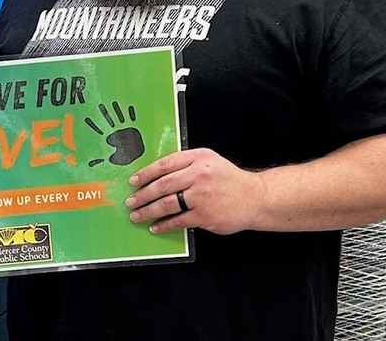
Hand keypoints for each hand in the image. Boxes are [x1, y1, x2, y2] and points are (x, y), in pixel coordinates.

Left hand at [125, 147, 265, 234]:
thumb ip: (186, 163)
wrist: (255, 197)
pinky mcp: (205, 215)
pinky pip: (178, 221)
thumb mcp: (209, 160)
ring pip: (167, 204)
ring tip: (138, 215)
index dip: (146, 173)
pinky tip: (156, 227)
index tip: (133, 181)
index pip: (164, 165)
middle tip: (131, 201)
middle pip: (162, 185)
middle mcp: (198, 176)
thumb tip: (157, 173)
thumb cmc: (228, 179)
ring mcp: (201, 196)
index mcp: (198, 159)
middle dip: (142, 195)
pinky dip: (164, 225)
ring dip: (148, 211)